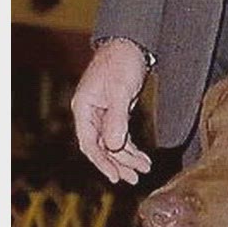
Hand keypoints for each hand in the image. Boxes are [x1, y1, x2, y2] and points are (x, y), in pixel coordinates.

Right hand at [71, 38, 152, 184]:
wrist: (129, 47)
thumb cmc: (121, 64)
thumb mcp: (120, 91)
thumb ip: (116, 119)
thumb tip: (113, 146)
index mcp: (84, 108)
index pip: (89, 143)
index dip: (102, 162)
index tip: (115, 177)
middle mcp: (90, 114)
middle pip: (101, 147)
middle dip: (117, 164)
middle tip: (133, 179)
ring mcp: (102, 115)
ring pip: (112, 144)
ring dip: (127, 159)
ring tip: (144, 170)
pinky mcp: (115, 114)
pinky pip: (121, 137)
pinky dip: (131, 148)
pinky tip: (143, 159)